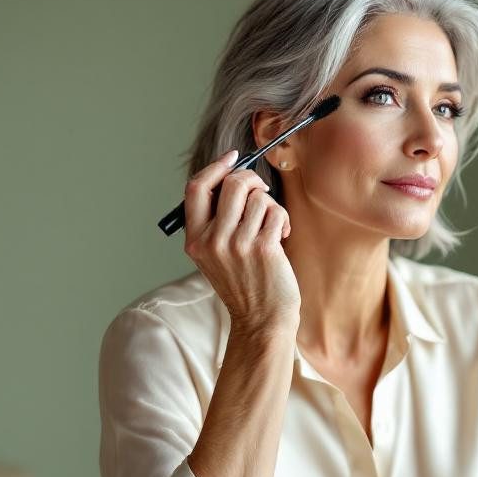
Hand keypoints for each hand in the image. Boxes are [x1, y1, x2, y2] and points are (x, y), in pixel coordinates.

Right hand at [183, 149, 300, 332]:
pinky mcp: (262, 247)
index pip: (196, 188)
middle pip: (232, 183)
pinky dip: (283, 220)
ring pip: (258, 197)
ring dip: (271, 206)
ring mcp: (236, 245)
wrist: (262, 320)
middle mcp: (212, 241)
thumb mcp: (215, 255)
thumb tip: (235, 177)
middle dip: (253, 180)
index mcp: (194, 240)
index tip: (233, 157)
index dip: (216, 167)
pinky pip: (276, 212)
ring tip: (272, 226)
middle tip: (262, 192)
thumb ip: (216, 221)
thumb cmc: (245, 283)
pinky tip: (281, 237)